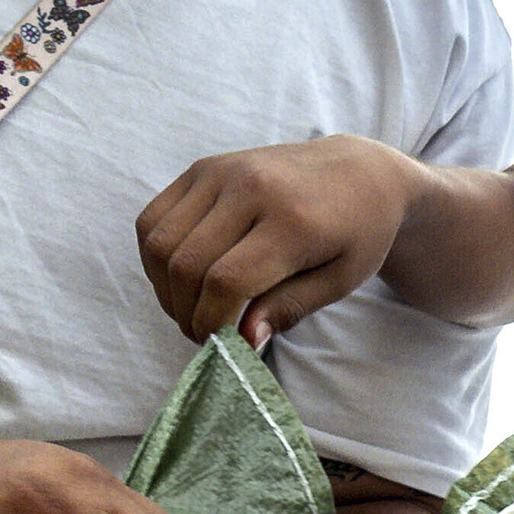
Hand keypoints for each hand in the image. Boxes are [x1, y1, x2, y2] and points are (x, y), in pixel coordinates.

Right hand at [136, 137, 423, 346]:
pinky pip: (153, 219)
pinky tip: (181, 277)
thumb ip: (289, 308)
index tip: (223, 345)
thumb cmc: (357, 233)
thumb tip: (244, 340)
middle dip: (187, 313)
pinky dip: (156, 257)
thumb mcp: (341, 280)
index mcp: (293, 220)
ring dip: (165, 289)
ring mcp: (220, 172)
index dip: (212, 323)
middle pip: (186, 265)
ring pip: (160, 243)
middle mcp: (251, 187)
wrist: (360, 171)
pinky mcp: (202, 168)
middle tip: (204, 334)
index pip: (226, 281)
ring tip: (192, 309)